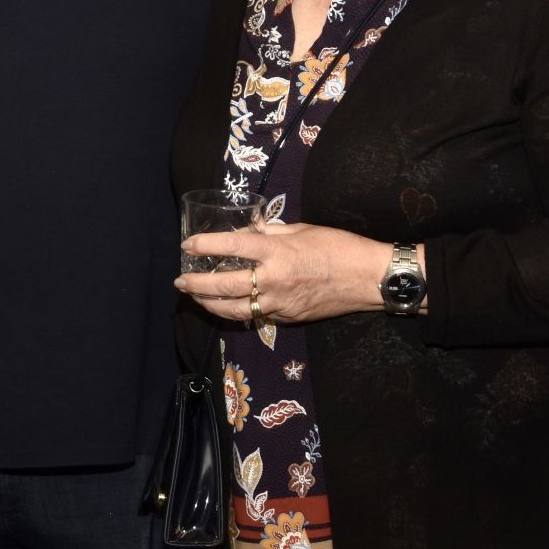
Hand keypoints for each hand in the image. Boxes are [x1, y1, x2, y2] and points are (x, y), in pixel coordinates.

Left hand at [176, 222, 400, 325]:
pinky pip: (256, 315)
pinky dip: (237, 310)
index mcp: (277, 252)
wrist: (369, 279)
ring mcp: (279, 303)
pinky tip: (228, 304)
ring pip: (234, 310)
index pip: (231, 247)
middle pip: (224, 285)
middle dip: (196, 283)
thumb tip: (249, 233)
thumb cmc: (340, 247)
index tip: (188, 245)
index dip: (205, 245)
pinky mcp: (287, 318)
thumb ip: (271, 233)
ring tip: (196, 296)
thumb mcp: (303, 230)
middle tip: (180, 280)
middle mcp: (273, 280)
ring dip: (210, 304)